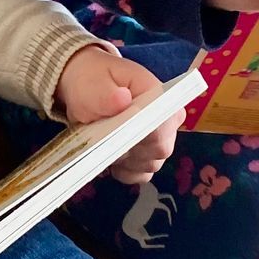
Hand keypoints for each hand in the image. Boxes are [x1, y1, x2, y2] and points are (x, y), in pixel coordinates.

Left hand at [55, 47, 183, 183]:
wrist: (90, 90)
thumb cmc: (93, 83)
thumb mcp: (91, 84)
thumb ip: (105, 93)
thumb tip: (122, 99)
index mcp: (160, 95)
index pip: (164, 123)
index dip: (142, 135)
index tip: (117, 136)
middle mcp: (168, 119)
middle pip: (159, 149)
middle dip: (128, 150)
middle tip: (104, 139)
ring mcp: (162, 140)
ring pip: (150, 164)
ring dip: (124, 161)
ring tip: (105, 144)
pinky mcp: (150, 157)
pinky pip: (143, 175)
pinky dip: (124, 171)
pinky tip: (111, 158)